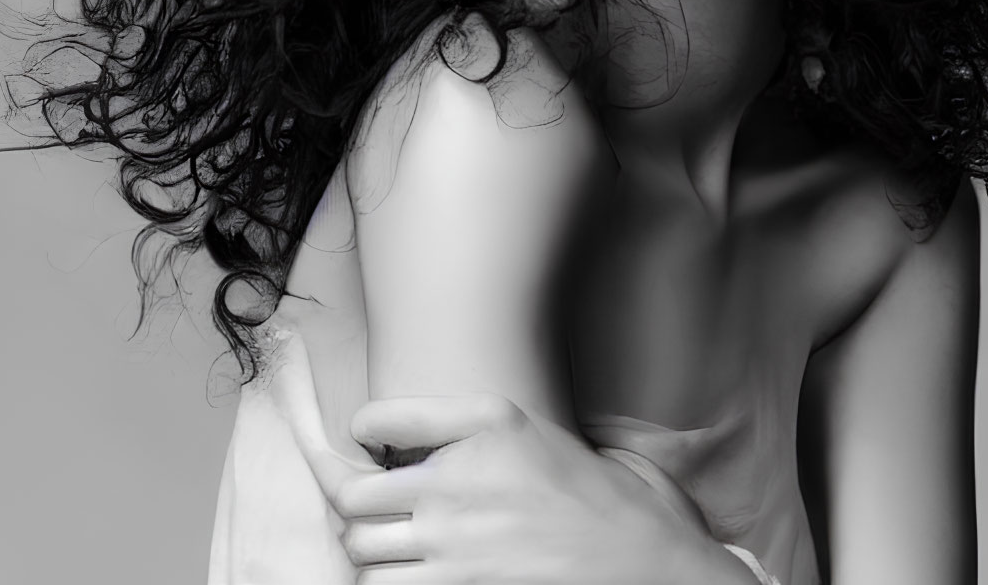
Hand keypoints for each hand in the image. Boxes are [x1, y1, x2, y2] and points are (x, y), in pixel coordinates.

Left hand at [325, 393, 758, 583]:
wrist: (634, 558)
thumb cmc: (575, 490)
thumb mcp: (517, 425)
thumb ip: (442, 417)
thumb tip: (365, 428)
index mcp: (474, 434)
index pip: (372, 427)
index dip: (359, 445)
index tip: (369, 454)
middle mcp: (455, 488)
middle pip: (353, 503)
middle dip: (360, 510)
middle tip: (383, 513)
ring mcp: (454, 551)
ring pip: (362, 556)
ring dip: (371, 555)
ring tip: (399, 550)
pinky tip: (416, 576)